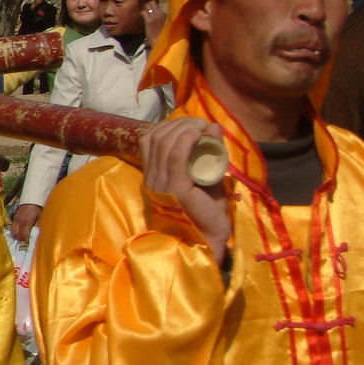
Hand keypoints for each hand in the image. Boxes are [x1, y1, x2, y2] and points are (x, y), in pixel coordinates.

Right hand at [8, 202, 41, 244]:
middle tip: (23, 241)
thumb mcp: (40, 216)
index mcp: (27, 222)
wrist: (31, 199)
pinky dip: (14, 230)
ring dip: (16, 235)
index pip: (24, 235)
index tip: (27, 244)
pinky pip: (12, 226)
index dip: (25, 240)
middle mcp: (20, 222)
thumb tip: (36, 233)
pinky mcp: (14, 217)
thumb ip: (37, 225)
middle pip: (17, 234)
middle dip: (20, 239)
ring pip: (13, 231)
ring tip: (20, 237)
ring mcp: (16, 219)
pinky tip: (17, 231)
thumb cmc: (37, 208)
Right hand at [139, 119, 231, 261]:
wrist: (208, 241)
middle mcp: (153, 178)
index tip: (192, 124)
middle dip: (180, 123)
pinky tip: (197, 133)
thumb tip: (213, 126)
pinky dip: (186, 139)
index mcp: (154, 177)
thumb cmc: (207, 213)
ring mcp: (161, 183)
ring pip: (165, 143)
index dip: (169, 126)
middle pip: (157, 137)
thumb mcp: (207, 177)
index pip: (150, 141)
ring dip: (185, 128)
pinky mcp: (174, 188)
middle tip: (201, 123)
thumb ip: (209, 154)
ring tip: (202, 126)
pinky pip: (176, 156)